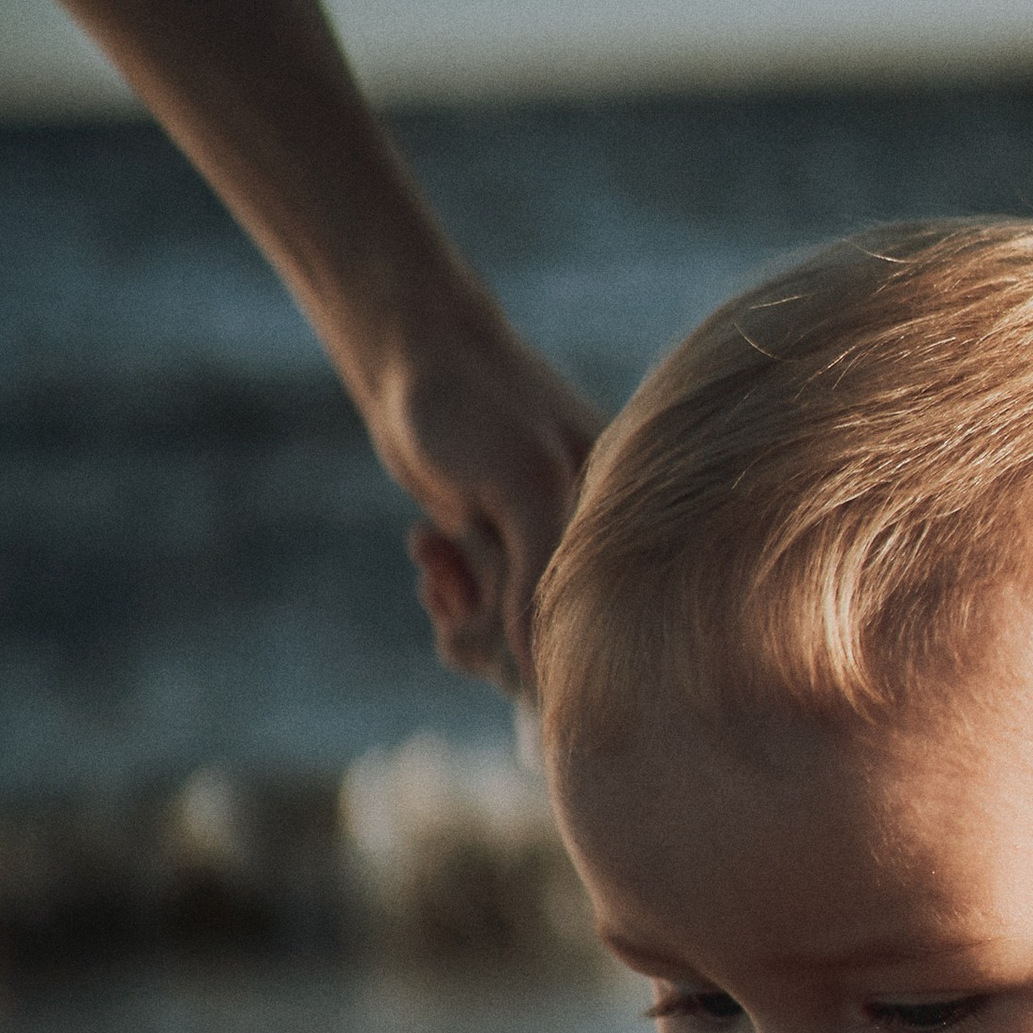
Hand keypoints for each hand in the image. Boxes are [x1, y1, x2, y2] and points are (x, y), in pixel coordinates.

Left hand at [360, 299, 600, 698]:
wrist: (411, 359)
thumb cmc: (476, 407)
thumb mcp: (526, 485)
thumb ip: (539, 578)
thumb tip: (540, 673)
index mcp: (621, 528)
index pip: (605, 631)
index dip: (546, 647)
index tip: (496, 623)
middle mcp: (591, 547)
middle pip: (551, 647)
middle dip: (492, 624)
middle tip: (452, 580)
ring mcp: (546, 554)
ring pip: (509, 638)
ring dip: (461, 606)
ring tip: (433, 548)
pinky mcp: (503, 556)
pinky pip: (480, 617)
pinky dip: (447, 595)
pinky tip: (429, 548)